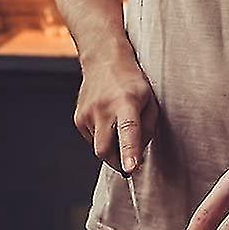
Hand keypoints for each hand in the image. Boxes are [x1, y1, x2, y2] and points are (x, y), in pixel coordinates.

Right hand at [74, 50, 157, 172]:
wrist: (104, 61)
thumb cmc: (132, 83)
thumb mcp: (150, 103)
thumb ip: (147, 130)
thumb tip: (138, 157)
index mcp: (126, 103)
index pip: (127, 130)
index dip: (129, 151)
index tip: (130, 168)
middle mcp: (103, 109)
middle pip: (105, 150)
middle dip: (117, 162)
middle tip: (129, 159)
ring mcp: (87, 113)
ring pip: (99, 147)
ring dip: (111, 146)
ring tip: (117, 124)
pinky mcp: (78, 118)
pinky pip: (92, 140)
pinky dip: (102, 137)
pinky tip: (106, 120)